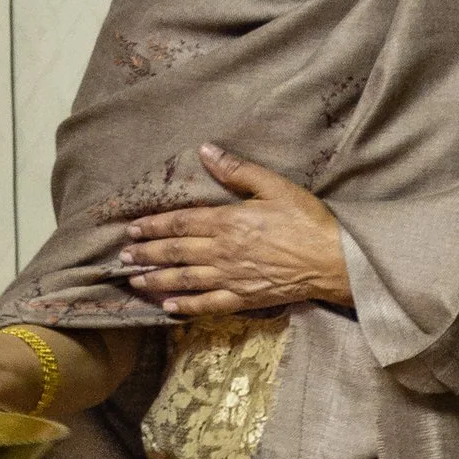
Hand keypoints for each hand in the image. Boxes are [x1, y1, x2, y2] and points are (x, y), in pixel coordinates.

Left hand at [116, 147, 351, 316]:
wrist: (334, 261)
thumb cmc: (307, 221)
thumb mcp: (275, 186)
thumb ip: (237, 171)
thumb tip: (205, 150)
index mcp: (228, 221)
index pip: (181, 222)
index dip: (154, 225)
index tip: (133, 229)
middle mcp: (223, 251)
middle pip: (176, 252)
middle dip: (148, 254)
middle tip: (125, 257)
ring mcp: (232, 278)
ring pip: (185, 280)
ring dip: (157, 280)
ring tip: (135, 281)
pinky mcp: (245, 298)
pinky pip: (209, 305)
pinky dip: (187, 307)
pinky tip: (170, 308)